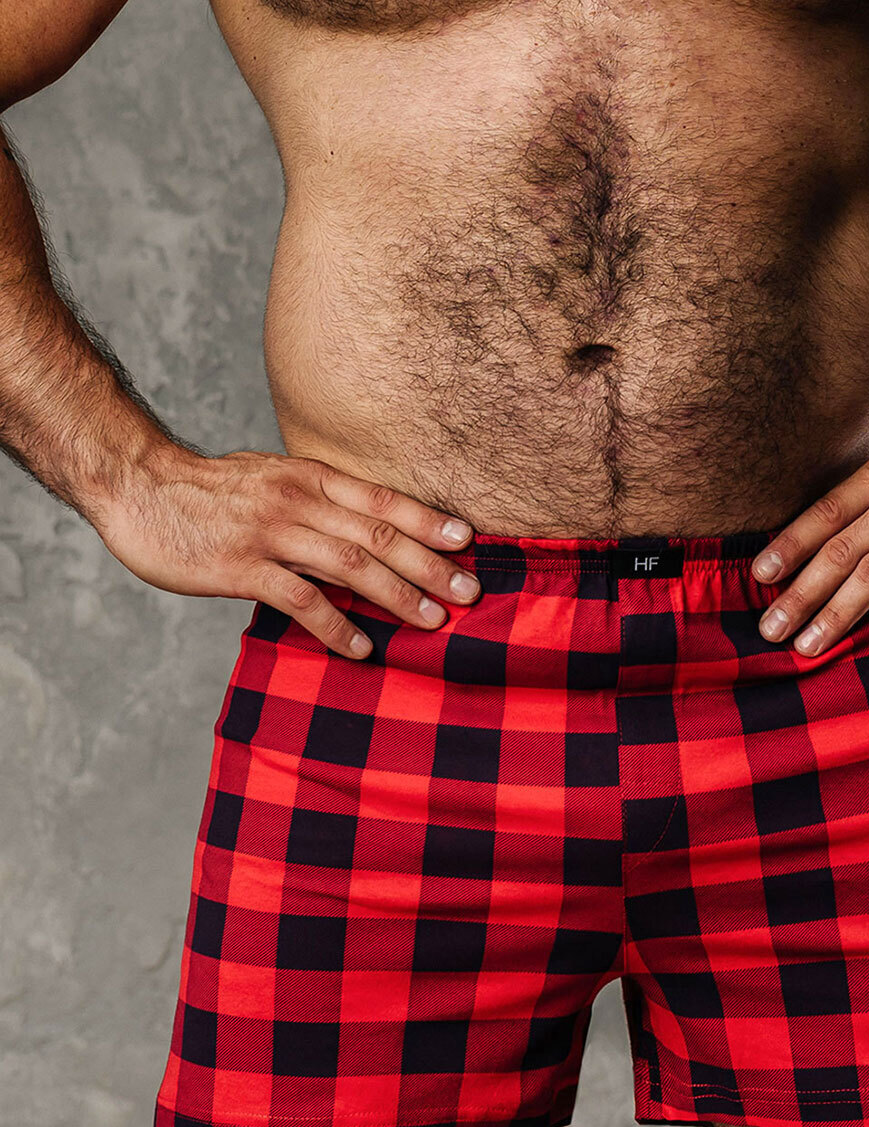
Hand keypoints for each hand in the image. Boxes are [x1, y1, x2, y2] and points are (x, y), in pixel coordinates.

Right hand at [95, 444, 481, 658]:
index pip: (382, 499)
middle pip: (378, 534)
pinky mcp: (241, 567)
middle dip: (430, 565)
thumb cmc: (210, 489)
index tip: (468, 541)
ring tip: (432, 621)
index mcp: (310, 478)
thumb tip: (363, 526)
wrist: (140, 487)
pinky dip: (336, 626)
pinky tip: (360, 648)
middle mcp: (298, 501)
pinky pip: (300, 600)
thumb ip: (316, 500)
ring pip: (350, 565)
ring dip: (397, 595)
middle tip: (469, 592)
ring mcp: (270, 533)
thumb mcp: (272, 479)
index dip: (428, 521)